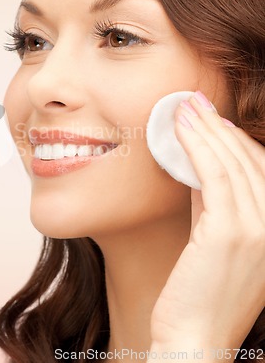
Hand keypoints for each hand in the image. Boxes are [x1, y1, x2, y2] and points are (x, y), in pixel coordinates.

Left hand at [149, 91, 264, 353]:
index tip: (211, 117)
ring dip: (206, 129)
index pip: (260, 170)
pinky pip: (214, 176)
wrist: (194, 337)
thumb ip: (213, 202)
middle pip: (249, 161)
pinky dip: (198, 147)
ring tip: (185, 106)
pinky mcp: (233, 233)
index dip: (236, 139)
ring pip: (233, 163)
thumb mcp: (214, 237)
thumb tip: (198, 163)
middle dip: (219, 126)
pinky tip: (181, 129)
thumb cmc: (200, 289)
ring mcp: (260, 230)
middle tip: (194, 101)